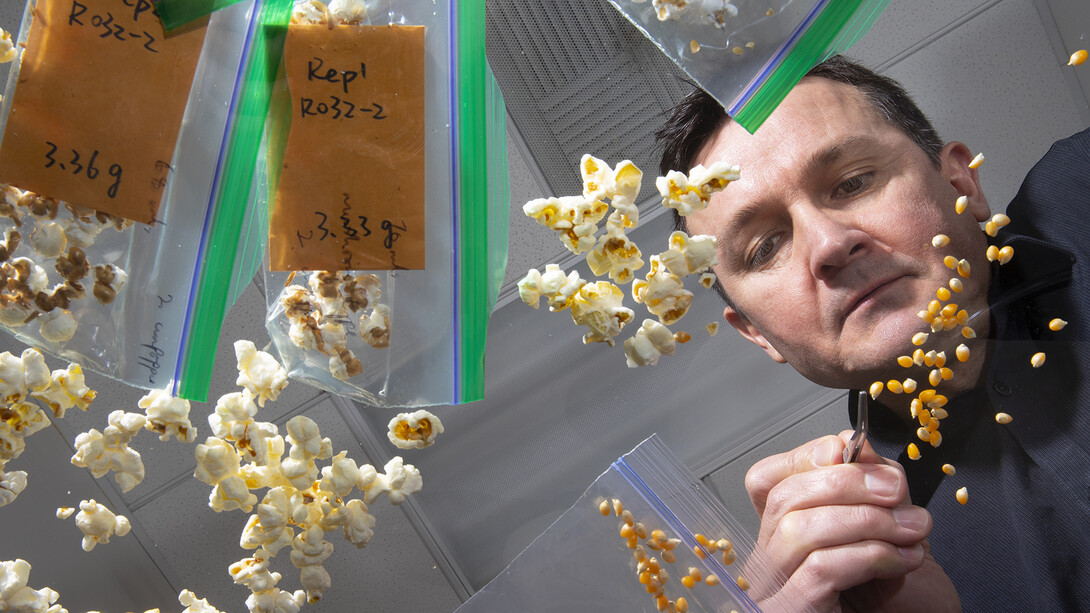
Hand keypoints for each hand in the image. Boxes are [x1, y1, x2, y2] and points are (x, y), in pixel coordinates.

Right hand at [743, 432, 959, 612]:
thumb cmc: (891, 605)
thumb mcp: (879, 538)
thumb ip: (867, 497)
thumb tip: (861, 449)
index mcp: (779, 540)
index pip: (765, 482)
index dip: (802, 457)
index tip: (850, 448)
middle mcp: (764, 564)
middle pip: (785, 499)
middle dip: (847, 482)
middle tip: (898, 488)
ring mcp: (771, 591)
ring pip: (800, 530)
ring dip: (867, 520)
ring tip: (915, 528)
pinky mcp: (792, 611)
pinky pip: (822, 568)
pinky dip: (871, 555)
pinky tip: (905, 558)